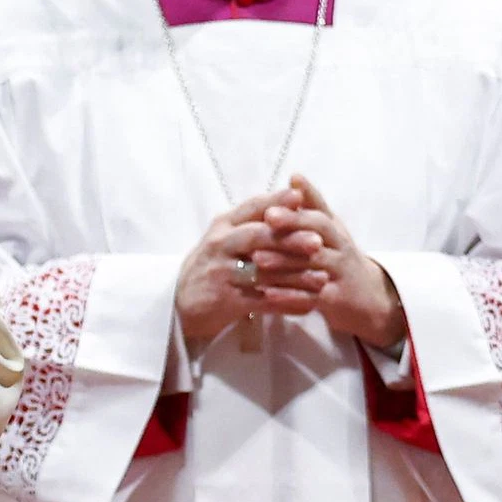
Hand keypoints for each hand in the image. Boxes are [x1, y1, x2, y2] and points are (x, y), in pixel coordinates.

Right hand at [177, 189, 325, 344]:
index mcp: (222, 226)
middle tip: (318, 242)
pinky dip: (287, 303)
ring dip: (295, 275)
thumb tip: (294, 197)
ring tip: (322, 278)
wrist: (178, 304)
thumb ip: (252, 221)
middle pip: (258, 237)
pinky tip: (308, 304)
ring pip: (263, 271)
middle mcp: (220, 245)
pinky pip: (262, 301)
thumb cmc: (211, 266)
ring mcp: (221, 273)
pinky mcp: (225, 300)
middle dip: (290, 238)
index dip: (276, 201)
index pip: (252, 208)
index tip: (301, 197)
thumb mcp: (224, 238)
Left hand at [263, 177, 405, 349]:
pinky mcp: (336, 301)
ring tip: (257, 258)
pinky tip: (267, 294)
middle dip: (292, 225)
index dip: (296, 209)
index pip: (318, 216)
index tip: (272, 205)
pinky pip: (311, 298)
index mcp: (335, 231)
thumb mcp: (331, 231)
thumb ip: (313, 205)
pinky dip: (290, 296)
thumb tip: (294, 176)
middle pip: (317, 235)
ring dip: (284, 262)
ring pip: (312, 266)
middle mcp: (340, 250)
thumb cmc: (340, 258)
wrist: (369, 299)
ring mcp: (339, 275)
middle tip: (266, 220)